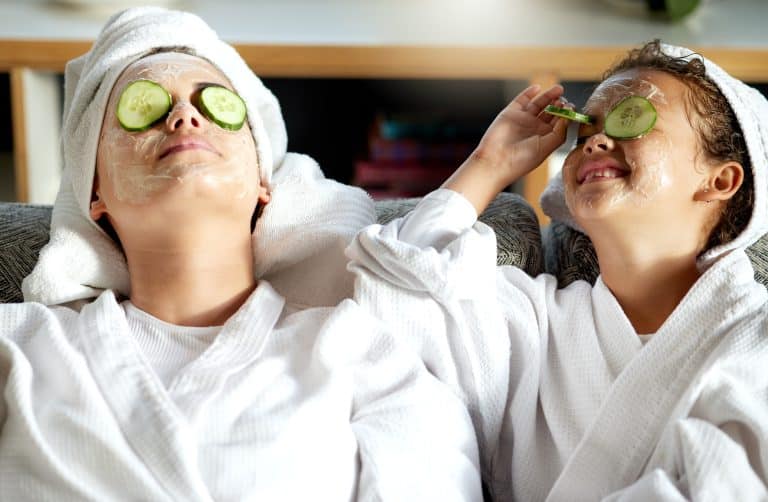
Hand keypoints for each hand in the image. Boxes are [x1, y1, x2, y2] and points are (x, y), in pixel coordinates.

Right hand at [443, 85, 568, 213]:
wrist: (496, 161)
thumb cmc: (521, 160)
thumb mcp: (546, 147)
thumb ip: (559, 132)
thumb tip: (567, 117)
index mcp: (544, 138)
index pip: (559, 122)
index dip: (566, 114)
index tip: (572, 108)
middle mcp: (534, 128)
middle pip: (550, 111)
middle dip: (559, 104)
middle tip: (564, 99)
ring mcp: (523, 120)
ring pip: (539, 103)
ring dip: (549, 96)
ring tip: (559, 89)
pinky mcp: (511, 113)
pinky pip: (522, 100)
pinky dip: (529, 93)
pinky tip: (538, 88)